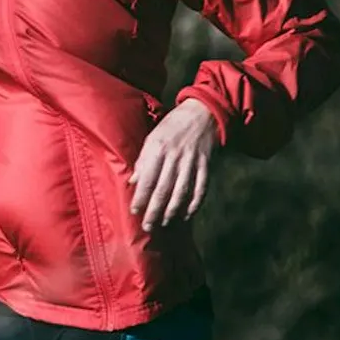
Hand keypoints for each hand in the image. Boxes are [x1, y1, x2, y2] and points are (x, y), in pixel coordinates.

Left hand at [129, 98, 219, 231]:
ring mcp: (192, 162)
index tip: (134, 211)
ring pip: (182, 192)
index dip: (141, 197)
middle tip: (147, 226)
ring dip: (172, 211)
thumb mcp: (152, 137)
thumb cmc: (172, 127)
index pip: (148, 178)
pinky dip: (194, 204)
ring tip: (164, 223)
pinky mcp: (206, 166)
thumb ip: (143, 160)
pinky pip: (201, 189)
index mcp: (158, 148)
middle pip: (163, 189)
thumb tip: (133, 182)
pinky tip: (186, 215)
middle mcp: (175, 157)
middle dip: (154, 210)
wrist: (202, 113)